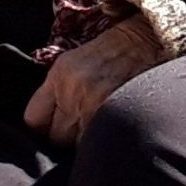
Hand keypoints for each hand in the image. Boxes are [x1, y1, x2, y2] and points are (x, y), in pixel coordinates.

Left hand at [23, 15, 167, 147]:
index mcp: (59, 75)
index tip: (55, 128)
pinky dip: (106, 143)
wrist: (151, 40)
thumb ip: (59, 91)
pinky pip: (100, 143)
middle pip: (57, 137)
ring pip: (79, 146)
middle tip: (85, 126)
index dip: (45, 128)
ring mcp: (94, 104)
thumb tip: (48, 125)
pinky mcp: (115, 114)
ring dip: (89, 142)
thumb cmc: (116, 52)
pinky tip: (114, 131)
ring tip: (102, 127)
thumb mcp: (77, 62)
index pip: (33, 120)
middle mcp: (72, 89)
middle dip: (69, 136)